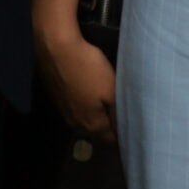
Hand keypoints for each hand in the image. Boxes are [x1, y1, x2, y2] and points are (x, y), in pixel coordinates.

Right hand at [34, 21, 118, 143]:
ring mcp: (63, 111)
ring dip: (95, 111)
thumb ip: (118, 113)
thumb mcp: (111, 90)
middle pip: (98, 129)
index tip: (133, 128)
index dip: (122, 136)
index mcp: (92, 124)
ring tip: (105, 96)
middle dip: (109, 123)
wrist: (56, 48)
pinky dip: (83, 100)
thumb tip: (124, 131)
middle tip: (123, 109)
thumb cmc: (88, 68)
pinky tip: (88, 87)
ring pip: (85, 116)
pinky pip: (75, 104)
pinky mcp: (56, 97)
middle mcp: (75, 123)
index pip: (111, 140)